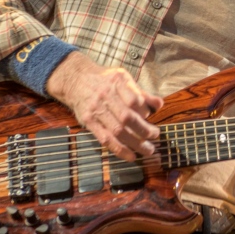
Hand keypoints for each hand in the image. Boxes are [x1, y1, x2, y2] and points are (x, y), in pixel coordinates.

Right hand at [46, 52, 162, 161]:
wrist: (75, 79)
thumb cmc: (104, 79)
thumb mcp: (122, 78)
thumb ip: (141, 92)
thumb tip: (159, 104)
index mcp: (117, 82)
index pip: (134, 100)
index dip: (144, 110)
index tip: (151, 116)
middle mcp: (106, 96)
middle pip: (127, 117)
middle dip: (144, 130)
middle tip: (155, 136)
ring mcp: (96, 110)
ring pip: (117, 130)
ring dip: (135, 143)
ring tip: (148, 150)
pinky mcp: (89, 122)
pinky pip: (105, 139)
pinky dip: (119, 149)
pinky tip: (131, 156)